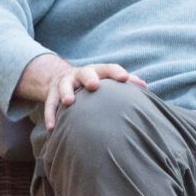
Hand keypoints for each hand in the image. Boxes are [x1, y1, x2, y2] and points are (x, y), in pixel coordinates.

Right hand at [14, 55, 145, 130]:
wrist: (60, 77)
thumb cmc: (93, 81)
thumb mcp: (105, 78)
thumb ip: (126, 82)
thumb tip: (145, 87)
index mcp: (96, 71)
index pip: (108, 68)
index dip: (116, 72)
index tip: (125, 78)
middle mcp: (80, 75)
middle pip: (84, 73)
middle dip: (89, 78)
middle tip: (94, 85)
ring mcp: (64, 83)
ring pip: (63, 86)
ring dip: (66, 93)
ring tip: (68, 102)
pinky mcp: (51, 94)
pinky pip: (50, 104)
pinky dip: (50, 115)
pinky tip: (52, 127)